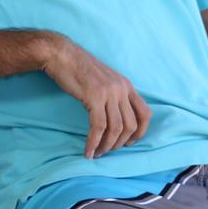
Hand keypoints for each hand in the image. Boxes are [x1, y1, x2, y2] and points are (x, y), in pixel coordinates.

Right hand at [42, 36, 152, 157]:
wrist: (62, 55)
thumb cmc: (79, 69)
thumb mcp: (105, 81)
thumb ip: (114, 97)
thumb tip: (115, 120)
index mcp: (126, 85)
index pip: (145, 113)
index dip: (140, 132)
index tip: (128, 142)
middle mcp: (122, 88)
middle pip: (131, 125)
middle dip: (120, 143)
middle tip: (108, 150)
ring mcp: (109, 92)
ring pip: (116, 128)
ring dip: (107, 146)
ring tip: (98, 153)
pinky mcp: (94, 97)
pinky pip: (98, 127)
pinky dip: (94, 142)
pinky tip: (88, 150)